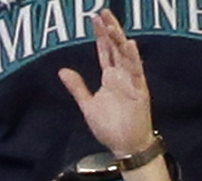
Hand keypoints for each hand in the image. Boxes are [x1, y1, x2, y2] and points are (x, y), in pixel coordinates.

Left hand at [57, 12, 155, 156]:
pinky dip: (133, 58)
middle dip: (110, 30)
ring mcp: (131, 82)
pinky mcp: (139, 91)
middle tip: (103, 12)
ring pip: (125, 56)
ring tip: (111, 24)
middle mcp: (121, 77)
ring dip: (119, 39)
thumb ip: (77, 87)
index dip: (100, 35)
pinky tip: (129, 44)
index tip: (95, 18)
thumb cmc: (110, 128)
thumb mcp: (88, 105)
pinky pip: (136, 71)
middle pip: (115, 48)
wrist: (125, 147)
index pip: (105, 51)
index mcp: (110, 79)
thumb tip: (62, 70)